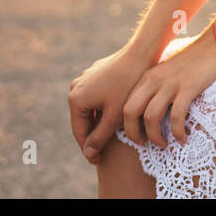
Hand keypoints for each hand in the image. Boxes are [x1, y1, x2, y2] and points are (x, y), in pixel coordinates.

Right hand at [68, 45, 150, 165]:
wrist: (140, 53)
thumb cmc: (128, 84)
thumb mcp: (114, 115)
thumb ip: (100, 136)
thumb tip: (88, 154)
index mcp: (76, 99)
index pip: (80, 132)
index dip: (89, 149)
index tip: (99, 162)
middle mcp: (75, 88)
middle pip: (83, 121)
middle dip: (94, 136)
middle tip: (104, 153)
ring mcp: (84, 79)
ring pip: (91, 109)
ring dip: (99, 123)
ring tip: (110, 137)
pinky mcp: (95, 74)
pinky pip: (96, 97)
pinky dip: (103, 109)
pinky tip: (114, 116)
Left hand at [121, 31, 215, 148]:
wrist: (215, 44)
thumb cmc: (193, 61)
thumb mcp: (167, 72)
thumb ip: (155, 87)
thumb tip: (149, 114)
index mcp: (146, 77)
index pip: (124, 105)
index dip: (126, 126)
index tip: (137, 138)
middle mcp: (154, 80)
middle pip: (130, 112)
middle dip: (133, 134)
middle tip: (144, 144)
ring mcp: (170, 84)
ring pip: (150, 117)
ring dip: (155, 137)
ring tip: (164, 144)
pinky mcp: (188, 87)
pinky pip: (176, 116)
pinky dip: (177, 132)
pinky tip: (183, 139)